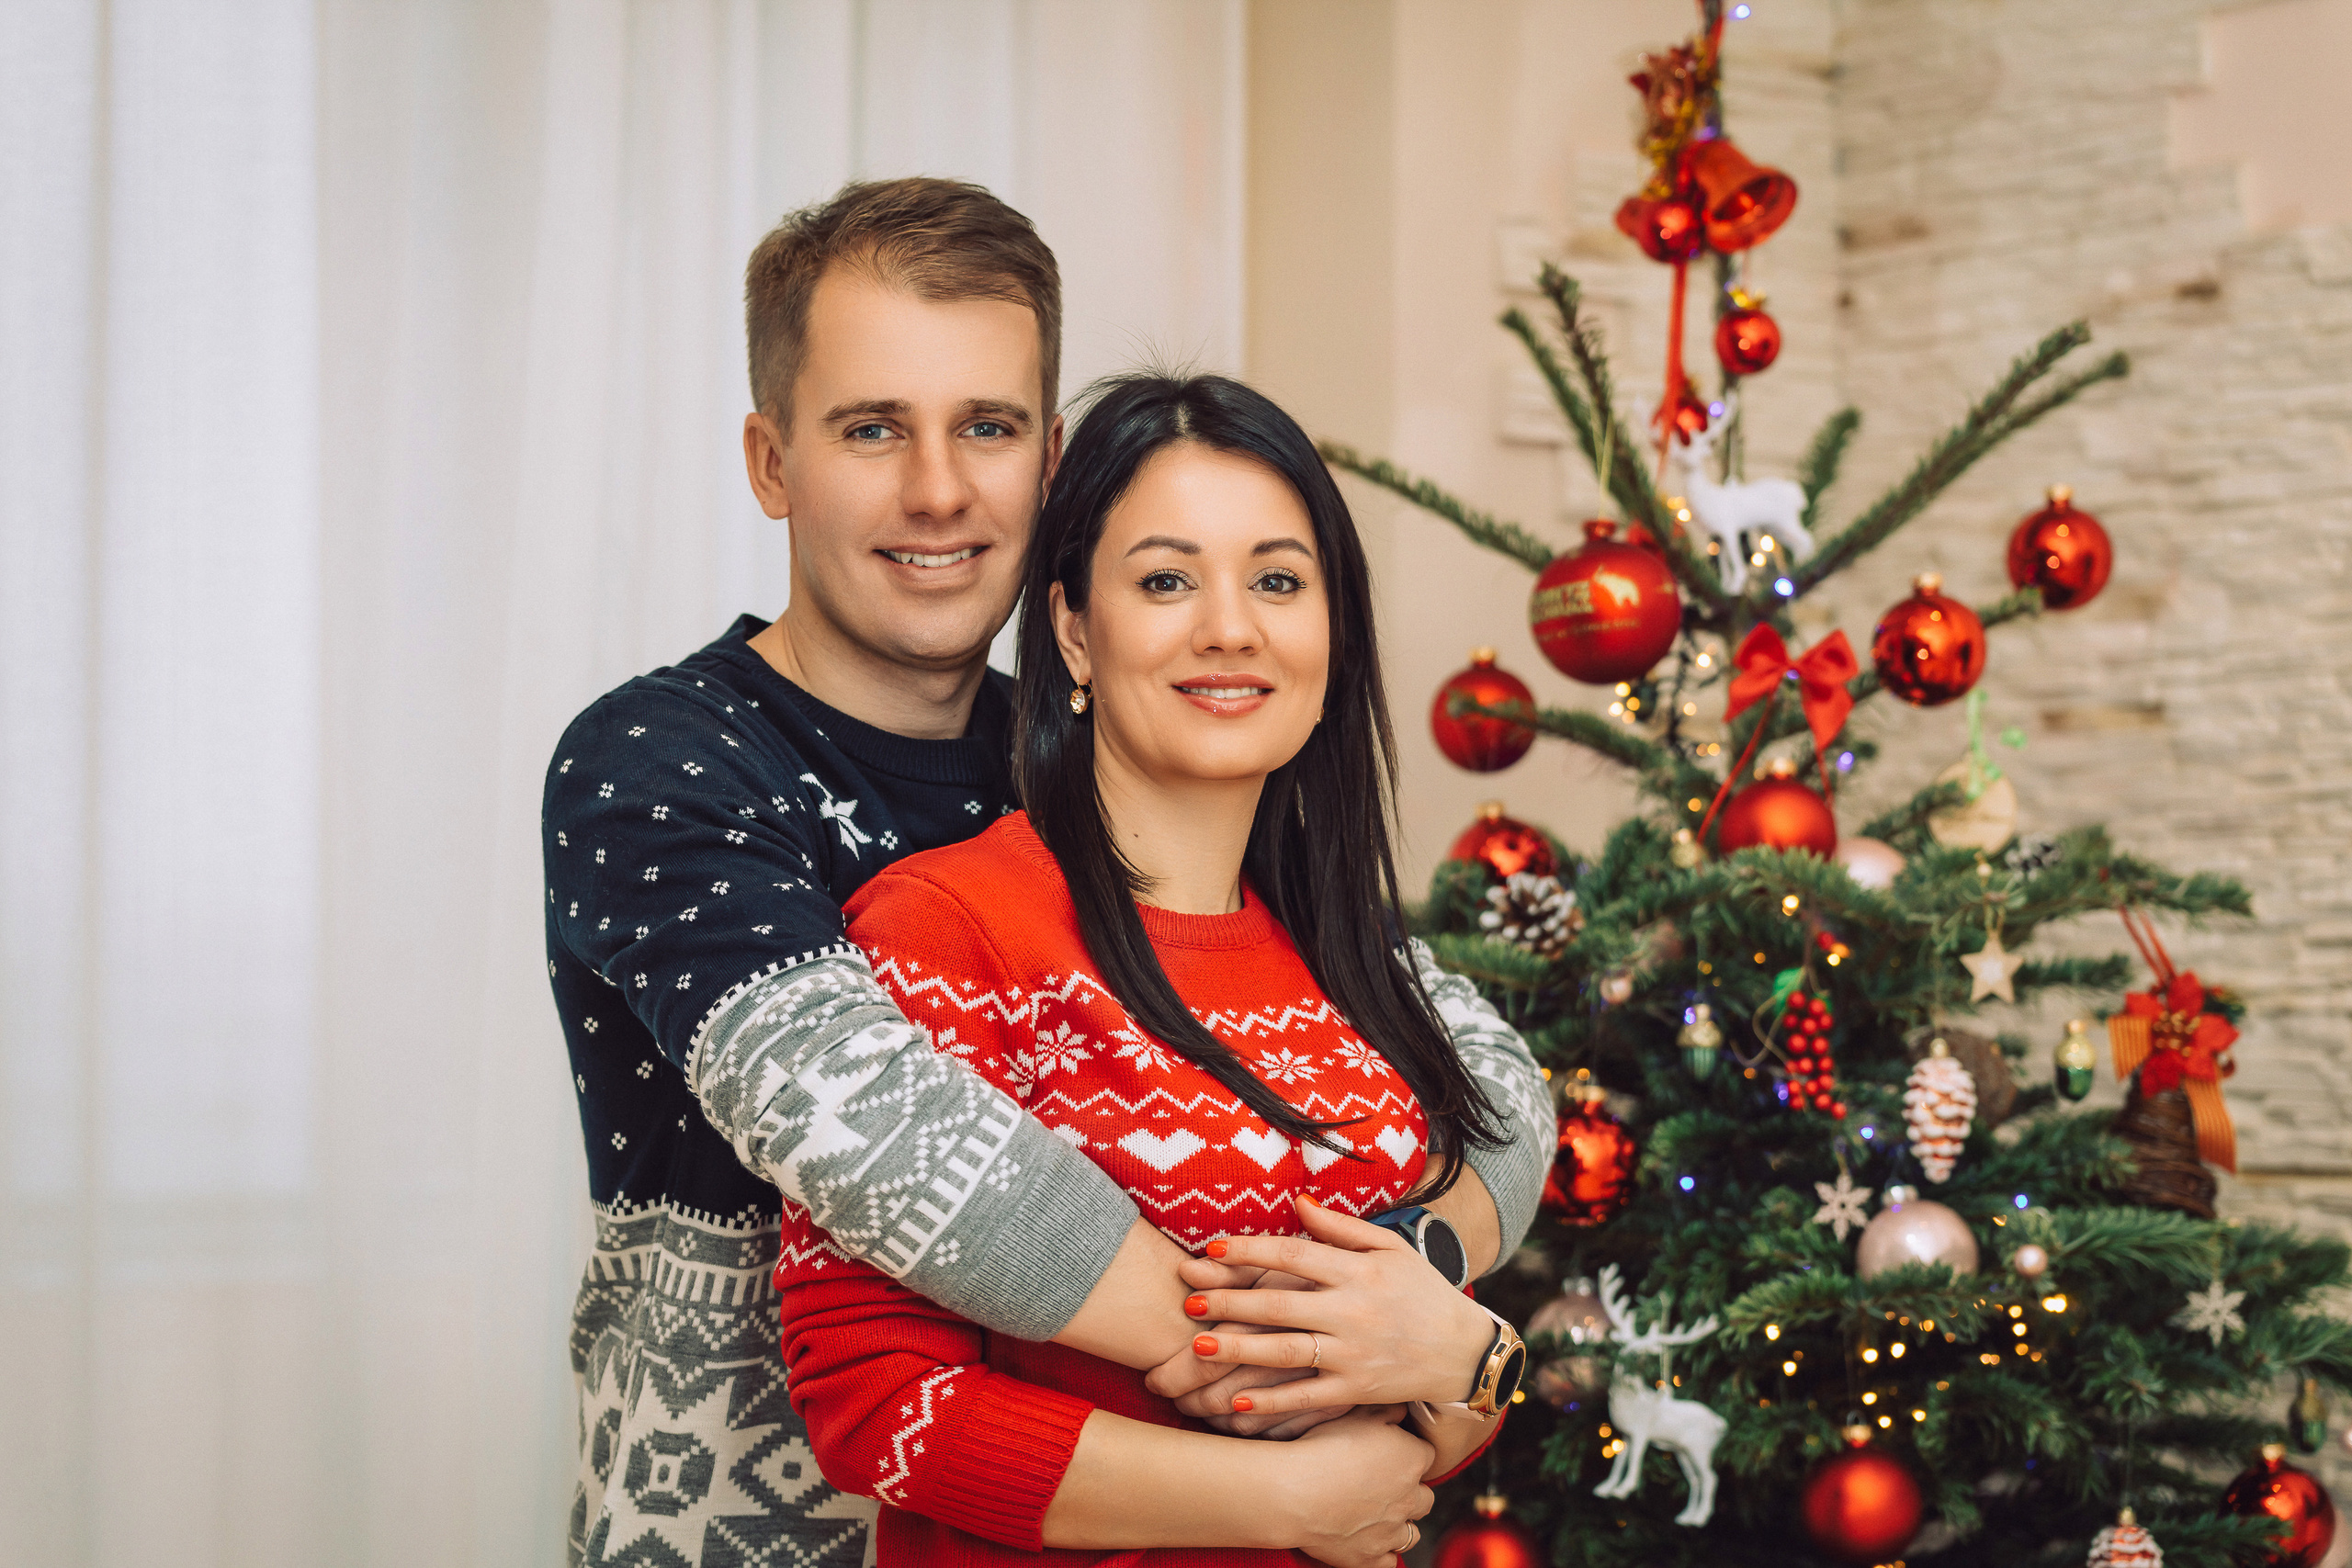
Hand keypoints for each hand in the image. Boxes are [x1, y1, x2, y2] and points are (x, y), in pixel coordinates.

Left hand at [1154, 1195, 1498, 1417]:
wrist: (1464, 1351)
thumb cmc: (1422, 1292)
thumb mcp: (1390, 1249)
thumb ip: (1341, 1228)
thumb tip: (1298, 1202)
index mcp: (1357, 1271)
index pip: (1295, 1255)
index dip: (1251, 1251)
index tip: (1213, 1249)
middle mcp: (1352, 1312)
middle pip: (1280, 1304)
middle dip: (1231, 1302)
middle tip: (1189, 1301)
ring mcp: (1352, 1354)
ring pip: (1285, 1352)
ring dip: (1238, 1349)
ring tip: (1198, 1346)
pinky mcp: (1355, 1389)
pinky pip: (1307, 1397)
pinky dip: (1272, 1402)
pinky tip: (1236, 1402)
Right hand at [1268, 1404, 1433, 1567]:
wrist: (1293, 1492)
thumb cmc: (1323, 1447)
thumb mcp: (1357, 1414)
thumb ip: (1386, 1411)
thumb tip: (1401, 1410)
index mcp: (1412, 1460)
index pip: (1426, 1456)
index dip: (1408, 1453)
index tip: (1389, 1452)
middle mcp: (1410, 1498)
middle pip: (1425, 1498)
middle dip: (1409, 1492)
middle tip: (1381, 1484)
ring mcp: (1391, 1532)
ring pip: (1411, 1533)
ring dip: (1398, 1524)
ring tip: (1374, 1515)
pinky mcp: (1370, 1558)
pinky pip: (1389, 1561)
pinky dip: (1380, 1552)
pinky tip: (1365, 1539)